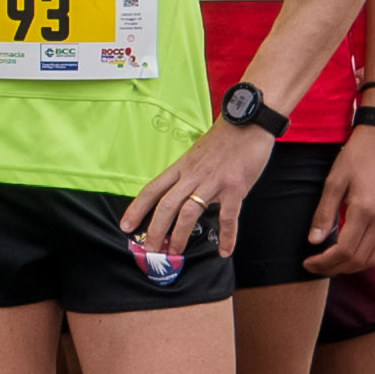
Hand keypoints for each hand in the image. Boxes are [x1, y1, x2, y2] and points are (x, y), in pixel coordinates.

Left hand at [124, 120, 263, 265]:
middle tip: (150, 249)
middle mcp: (193, 175)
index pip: (152, 189)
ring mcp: (213, 182)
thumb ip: (188, 174)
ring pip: (189, 213)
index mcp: (181, 167)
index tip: (126, 226)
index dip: (137, 209)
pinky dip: (226, 236)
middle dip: (155, 229)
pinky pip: (228, 217)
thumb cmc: (223, 139)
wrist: (248, 122)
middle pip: (166, 205)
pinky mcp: (235, 188)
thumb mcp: (196, 154)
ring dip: (180, 235)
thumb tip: (180, 194)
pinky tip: (224, 250)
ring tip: (175, 251)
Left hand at [309, 121, 374, 276]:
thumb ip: (324, 213)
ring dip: (349, 267)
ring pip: (372, 259)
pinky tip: (345, 252)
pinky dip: (362, 257)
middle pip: (359, 260)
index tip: (307, 262)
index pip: (344, 250)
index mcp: (365, 209)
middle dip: (334, 268)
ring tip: (327, 263)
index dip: (324, 262)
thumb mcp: (333, 181)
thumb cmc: (354, 156)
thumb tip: (313, 241)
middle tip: (313, 266)